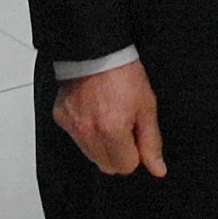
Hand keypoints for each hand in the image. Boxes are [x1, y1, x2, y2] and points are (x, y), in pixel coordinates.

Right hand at [55, 62, 166, 176]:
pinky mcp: (61, 117)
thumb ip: (151, 141)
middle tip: (123, 127)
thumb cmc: (123, 73)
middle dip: (118, 153)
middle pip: (107, 166)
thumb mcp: (147, 106)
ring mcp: (72, 126)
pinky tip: (92, 111)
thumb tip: (157, 169)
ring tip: (107, 116)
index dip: (134, 153)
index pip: (125, 167)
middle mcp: (88, 132)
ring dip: (101, 144)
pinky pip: (76, 137)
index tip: (135, 136)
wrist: (96, 49)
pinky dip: (85, 130)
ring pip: (90, 155)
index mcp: (112, 131)